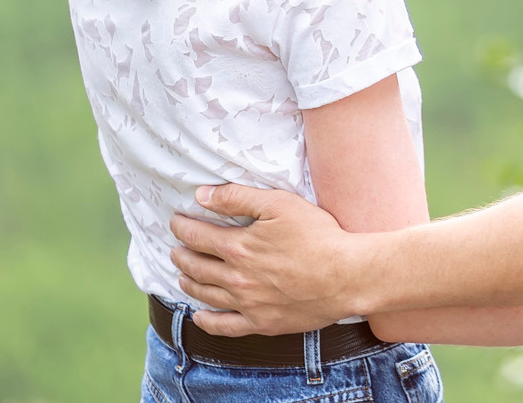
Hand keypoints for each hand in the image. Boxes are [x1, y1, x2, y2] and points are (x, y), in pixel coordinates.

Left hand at [168, 184, 368, 335]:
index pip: (198, 236)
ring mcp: (248, 304)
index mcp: (238, 247)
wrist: (347, 276)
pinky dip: (207, 322)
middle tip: (175, 248)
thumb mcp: (280, 204)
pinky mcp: (262, 322)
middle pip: (197, 267)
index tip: (176, 221)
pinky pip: (225, 326)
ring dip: (189, 283)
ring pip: (206, 294)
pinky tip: (199, 316)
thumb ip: (238, 198)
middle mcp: (236, 278)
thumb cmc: (319, 236)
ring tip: (182, 275)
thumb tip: (202, 196)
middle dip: (182, 255)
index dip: (182, 227)